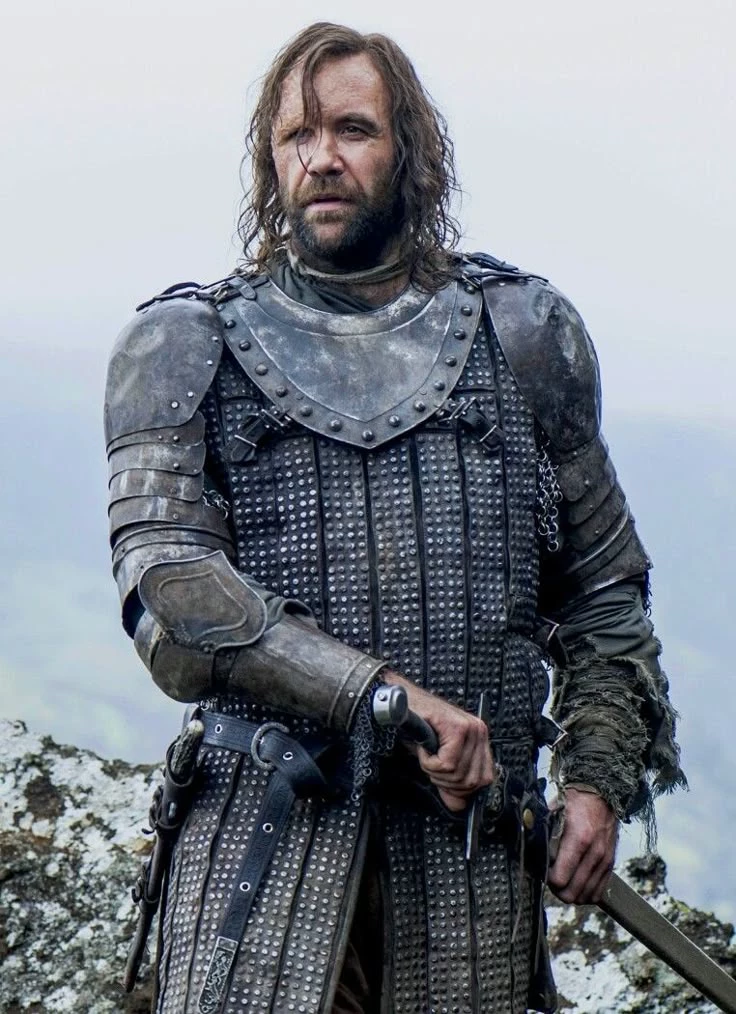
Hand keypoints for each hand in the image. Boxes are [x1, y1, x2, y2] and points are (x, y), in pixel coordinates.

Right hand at [384, 673, 494, 811]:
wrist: (402, 700)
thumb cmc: (419, 724)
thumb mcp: (440, 758)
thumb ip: (451, 782)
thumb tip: (458, 806)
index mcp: (479, 738)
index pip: (485, 778)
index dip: (463, 789)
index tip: (447, 785)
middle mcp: (479, 732)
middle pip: (471, 781)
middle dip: (446, 782)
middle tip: (432, 766)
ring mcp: (470, 729)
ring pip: (457, 773)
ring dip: (435, 771)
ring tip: (427, 754)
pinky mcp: (457, 728)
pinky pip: (446, 764)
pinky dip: (429, 762)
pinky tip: (424, 748)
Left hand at [548, 787, 617, 903]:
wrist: (601, 796)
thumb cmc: (575, 803)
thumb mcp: (553, 813)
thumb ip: (542, 833)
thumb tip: (529, 852)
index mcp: (579, 839)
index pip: (560, 879)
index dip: (546, 878)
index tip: (542, 869)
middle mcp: (594, 853)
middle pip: (571, 893)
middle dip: (556, 889)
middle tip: (550, 877)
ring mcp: (604, 861)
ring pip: (584, 897)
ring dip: (570, 892)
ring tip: (562, 879)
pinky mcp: (610, 865)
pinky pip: (598, 893)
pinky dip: (585, 893)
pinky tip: (575, 882)